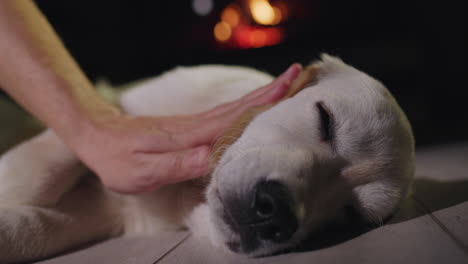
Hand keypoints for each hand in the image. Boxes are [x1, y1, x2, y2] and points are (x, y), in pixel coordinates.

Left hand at [73, 64, 301, 193]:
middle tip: (299, 75)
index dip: (263, 104)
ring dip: (262, 95)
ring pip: (235, 107)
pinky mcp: (189, 128)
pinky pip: (224, 115)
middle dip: (272, 91)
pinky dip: (244, 106)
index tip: (289, 87)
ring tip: (286, 84)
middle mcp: (196, 126)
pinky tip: (253, 106)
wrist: (97, 135)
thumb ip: (178, 164)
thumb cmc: (117, 158)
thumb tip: (212, 157)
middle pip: (241, 106)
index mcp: (190, 135)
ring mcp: (193, 124)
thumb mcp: (142, 170)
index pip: (234, 118)